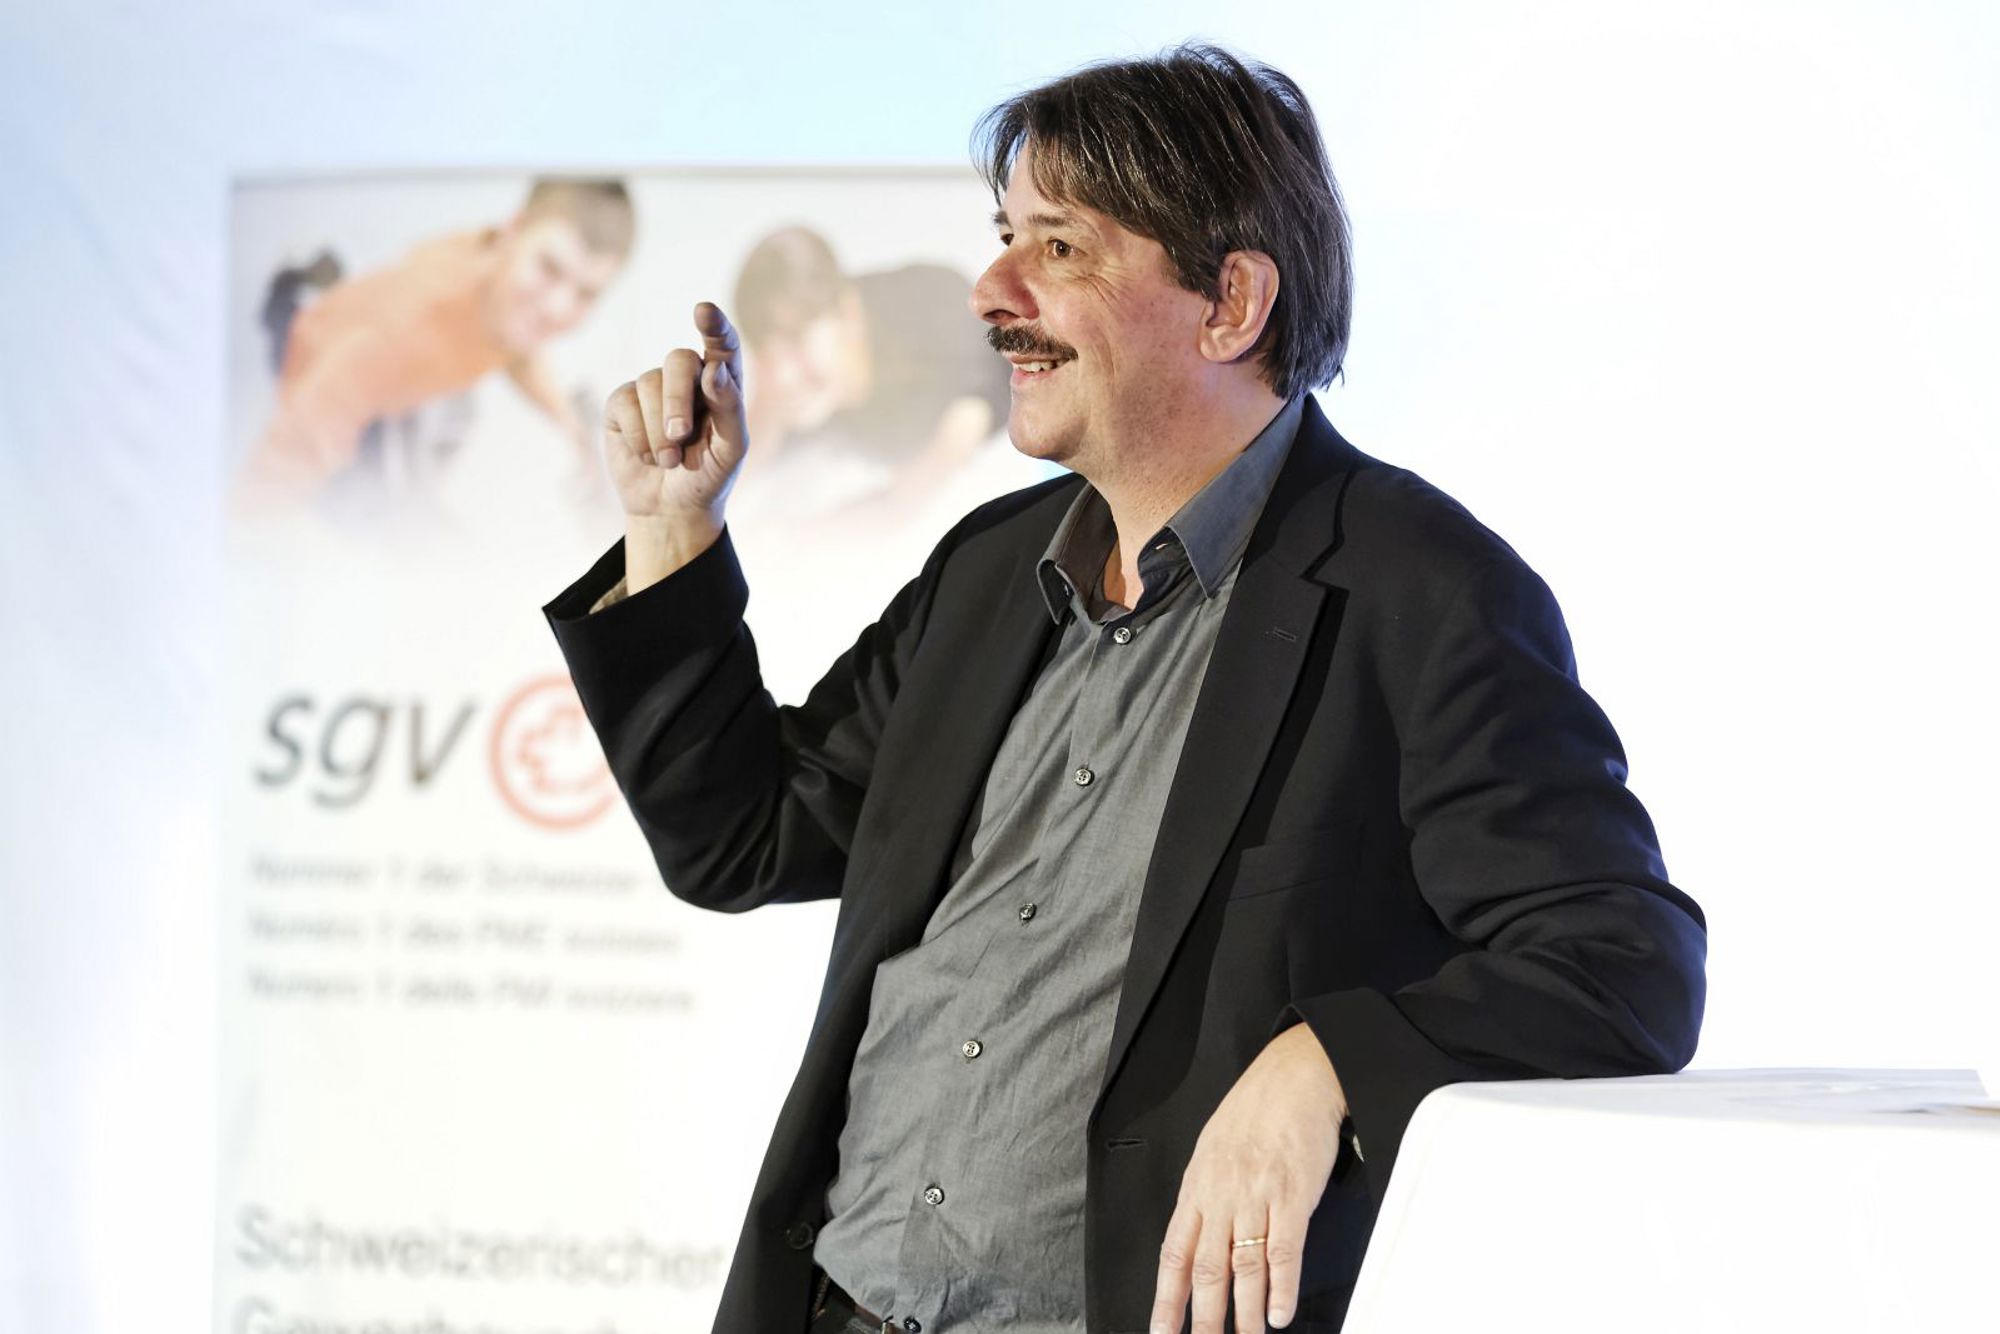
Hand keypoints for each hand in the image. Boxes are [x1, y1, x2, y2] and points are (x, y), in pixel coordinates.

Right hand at [602, 302, 748, 527]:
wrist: (671, 508)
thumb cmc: (709, 475)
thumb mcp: (731, 449)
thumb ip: (730, 408)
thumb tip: (713, 369)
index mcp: (722, 383)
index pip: (723, 345)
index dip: (715, 326)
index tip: (704, 311)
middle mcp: (687, 378)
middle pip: (678, 360)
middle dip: (677, 399)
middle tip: (679, 435)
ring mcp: (652, 387)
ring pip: (649, 383)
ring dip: (659, 431)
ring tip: (669, 460)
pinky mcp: (622, 403)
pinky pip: (624, 403)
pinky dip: (638, 438)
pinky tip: (648, 456)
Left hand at [1150, 1023, 1346, 1333]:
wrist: (1294, 1077)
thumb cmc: (1256, 1110)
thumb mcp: (1213, 1149)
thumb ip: (1205, 1195)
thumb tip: (1197, 1236)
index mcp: (1198, 1186)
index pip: (1175, 1252)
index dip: (1167, 1297)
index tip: (1161, 1329)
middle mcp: (1221, 1196)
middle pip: (1206, 1269)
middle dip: (1202, 1318)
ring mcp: (1256, 1197)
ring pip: (1243, 1267)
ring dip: (1242, 1312)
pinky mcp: (1292, 1196)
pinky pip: (1283, 1251)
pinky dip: (1280, 1287)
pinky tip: (1278, 1313)